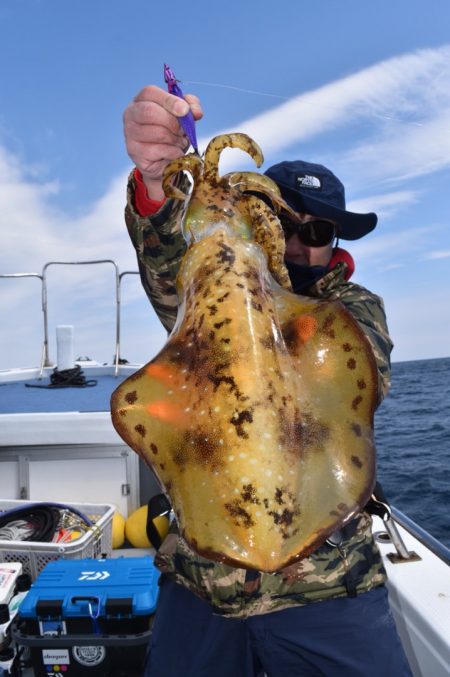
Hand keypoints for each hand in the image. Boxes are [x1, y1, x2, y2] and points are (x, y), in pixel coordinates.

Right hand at [123, 85, 202, 199]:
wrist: (162, 160)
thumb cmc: (171, 133)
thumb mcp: (182, 115)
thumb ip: (190, 106)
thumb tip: (196, 112)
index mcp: (140, 100)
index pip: (150, 92)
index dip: (169, 100)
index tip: (185, 110)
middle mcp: (130, 115)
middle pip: (150, 112)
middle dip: (173, 122)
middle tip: (183, 131)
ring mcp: (130, 135)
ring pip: (158, 133)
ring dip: (176, 139)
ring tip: (180, 142)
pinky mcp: (135, 153)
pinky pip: (160, 151)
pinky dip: (174, 152)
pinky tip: (174, 153)